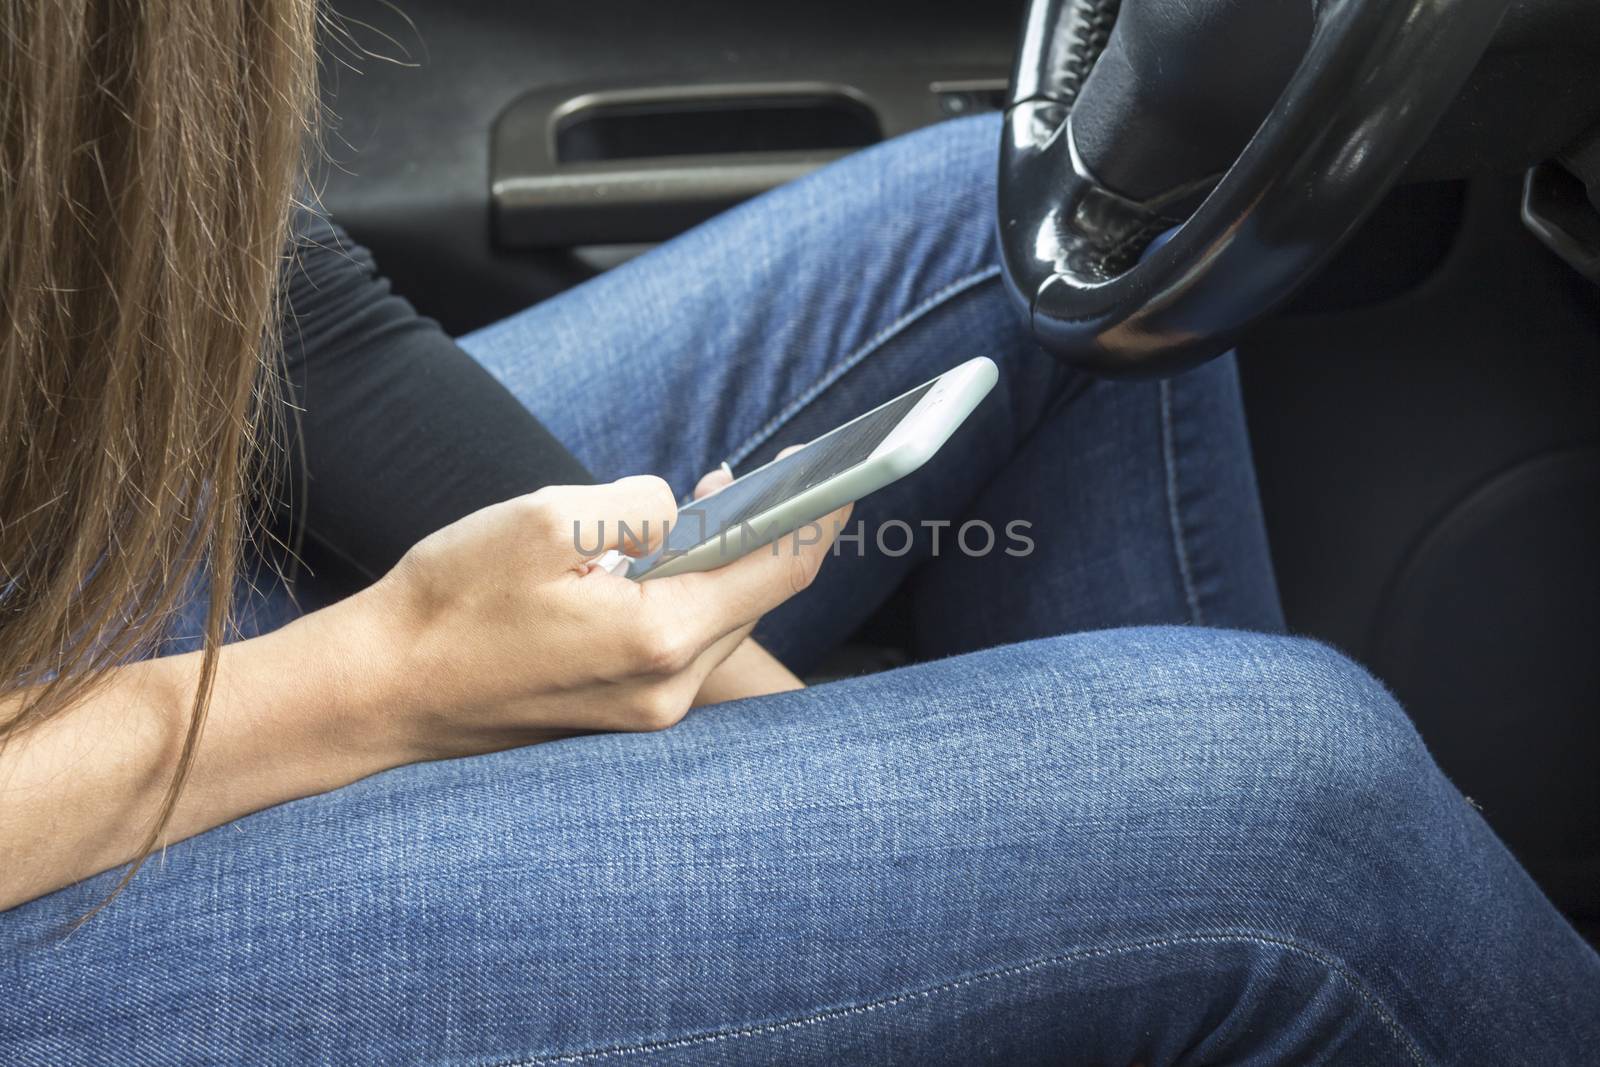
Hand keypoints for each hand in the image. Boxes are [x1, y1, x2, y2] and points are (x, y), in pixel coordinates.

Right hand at [364, 473, 849, 759]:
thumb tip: (679, 509)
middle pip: (755, 598)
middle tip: (755, 474)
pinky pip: (682, 644)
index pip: (780, 569)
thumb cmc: (450, 601)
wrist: (382, 690)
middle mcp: (667, 688)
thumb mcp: (546, 517)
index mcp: (660, 637)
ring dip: (724, 563)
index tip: (838, 469)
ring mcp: (645, 710)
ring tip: (707, 505)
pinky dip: (688, 596)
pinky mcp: (621, 715)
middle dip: (766, 532)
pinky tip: (663, 561)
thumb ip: (637, 503)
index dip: (819, 512)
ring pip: (719, 621)